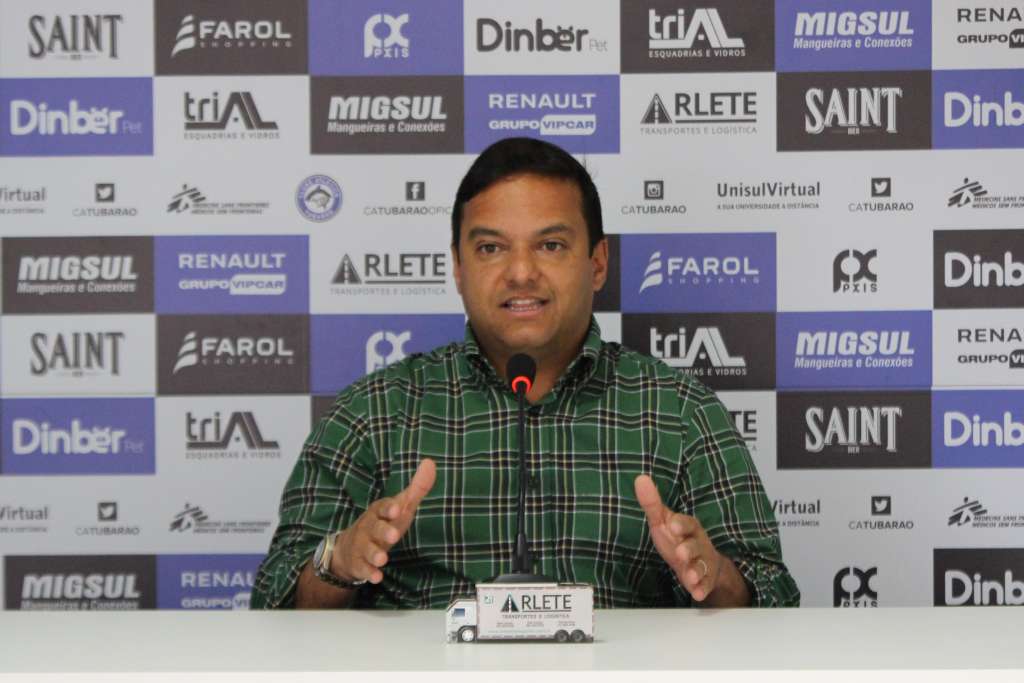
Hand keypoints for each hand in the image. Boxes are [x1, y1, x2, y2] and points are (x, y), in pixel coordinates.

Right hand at [331, 458, 435, 584]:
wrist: (349, 548)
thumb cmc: (383, 523)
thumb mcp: (400, 506)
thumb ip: (417, 488)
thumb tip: (431, 463)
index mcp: (379, 511)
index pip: (383, 507)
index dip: (389, 508)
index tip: (398, 509)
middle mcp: (369, 527)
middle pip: (375, 528)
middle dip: (383, 531)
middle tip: (393, 535)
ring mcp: (362, 546)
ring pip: (367, 549)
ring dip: (375, 554)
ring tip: (383, 559)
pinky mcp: (359, 564)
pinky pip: (363, 569)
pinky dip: (369, 573)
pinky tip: (377, 577)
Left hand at [634, 474, 721, 601]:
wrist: (702, 560)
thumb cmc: (678, 537)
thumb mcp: (663, 521)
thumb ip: (652, 503)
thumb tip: (640, 478)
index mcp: (689, 527)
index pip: (687, 523)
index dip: (680, 524)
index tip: (672, 525)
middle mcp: (698, 544)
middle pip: (695, 546)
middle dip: (689, 550)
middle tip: (681, 553)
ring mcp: (702, 562)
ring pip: (701, 567)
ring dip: (696, 571)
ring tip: (690, 578)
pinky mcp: (704, 580)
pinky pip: (705, 585)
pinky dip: (701, 589)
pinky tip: (696, 593)